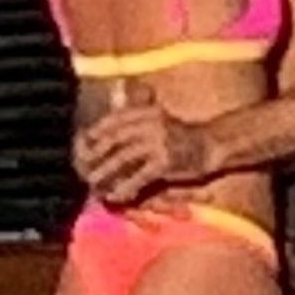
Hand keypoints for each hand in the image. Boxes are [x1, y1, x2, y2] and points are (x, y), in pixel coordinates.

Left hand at [77, 102, 214, 201]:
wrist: (213, 146)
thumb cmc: (184, 134)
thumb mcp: (160, 117)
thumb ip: (138, 110)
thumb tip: (115, 98)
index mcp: (147, 112)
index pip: (114, 119)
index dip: (96, 131)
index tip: (82, 143)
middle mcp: (151, 124)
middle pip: (115, 139)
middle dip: (96, 154)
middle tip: (82, 167)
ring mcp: (158, 143)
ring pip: (123, 159)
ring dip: (106, 172)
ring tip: (94, 183)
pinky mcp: (165, 162)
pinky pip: (139, 177)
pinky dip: (126, 187)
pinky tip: (117, 196)